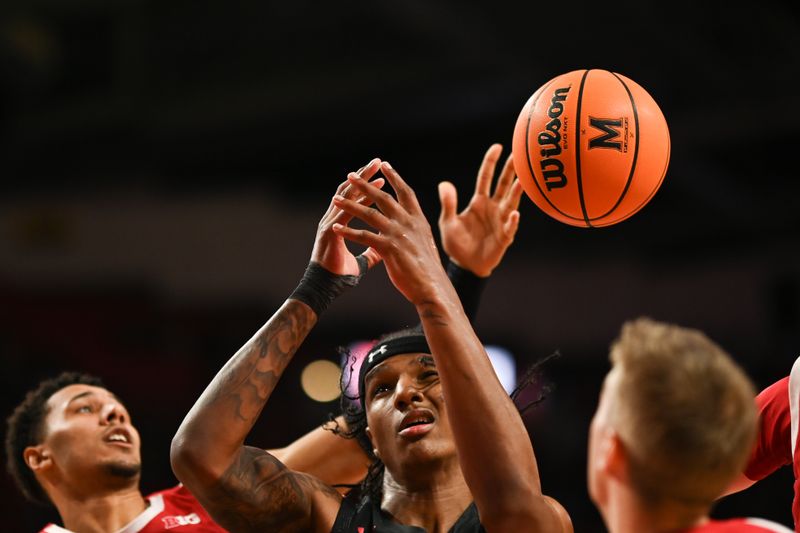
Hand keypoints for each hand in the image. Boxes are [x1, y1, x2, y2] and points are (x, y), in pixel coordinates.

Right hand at [310, 158, 383, 275]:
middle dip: (364, 175)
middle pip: (350, 190)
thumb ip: (371, 252)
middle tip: (378, 161)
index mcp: (340, 223)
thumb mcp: (361, 261)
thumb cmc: (339, 275)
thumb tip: (381, 249)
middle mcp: (333, 218)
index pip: (355, 198)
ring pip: (346, 197)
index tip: (383, 175)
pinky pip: (343, 214)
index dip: (368, 186)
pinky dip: (355, 204)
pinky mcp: (329, 232)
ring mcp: (329, 223)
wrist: (325, 288)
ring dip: (361, 182)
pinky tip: (366, 195)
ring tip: (374, 170)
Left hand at [331, 162, 447, 304]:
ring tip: (335, 199)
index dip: (395, 177)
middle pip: (384, 198)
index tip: (384, 165)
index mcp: (419, 220)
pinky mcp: (389, 248)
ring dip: (350, 205)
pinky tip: (335, 229)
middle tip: (351, 175)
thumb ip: (415, 230)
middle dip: (365, 185)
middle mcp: (409, 223)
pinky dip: (348, 232)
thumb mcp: (425, 243)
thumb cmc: (428, 269)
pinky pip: (363, 236)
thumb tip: (412, 223)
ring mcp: (399, 234)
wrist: (433, 287)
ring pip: (370, 214)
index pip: (405, 192)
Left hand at [438, 144, 522, 276]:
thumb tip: (444, 184)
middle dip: (511, 170)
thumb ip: (448, 204)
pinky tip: (514, 214)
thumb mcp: (448, 222)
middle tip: (521, 154)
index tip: (497, 147)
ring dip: (516, 192)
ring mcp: (500, 221)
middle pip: (503, 185)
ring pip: (511, 202)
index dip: (491, 162)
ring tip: (522, 181)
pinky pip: (510, 227)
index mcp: (478, 202)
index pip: (486, 178)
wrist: (465, 266)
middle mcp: (493, 208)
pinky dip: (512, 221)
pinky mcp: (504, 237)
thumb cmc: (457, 243)